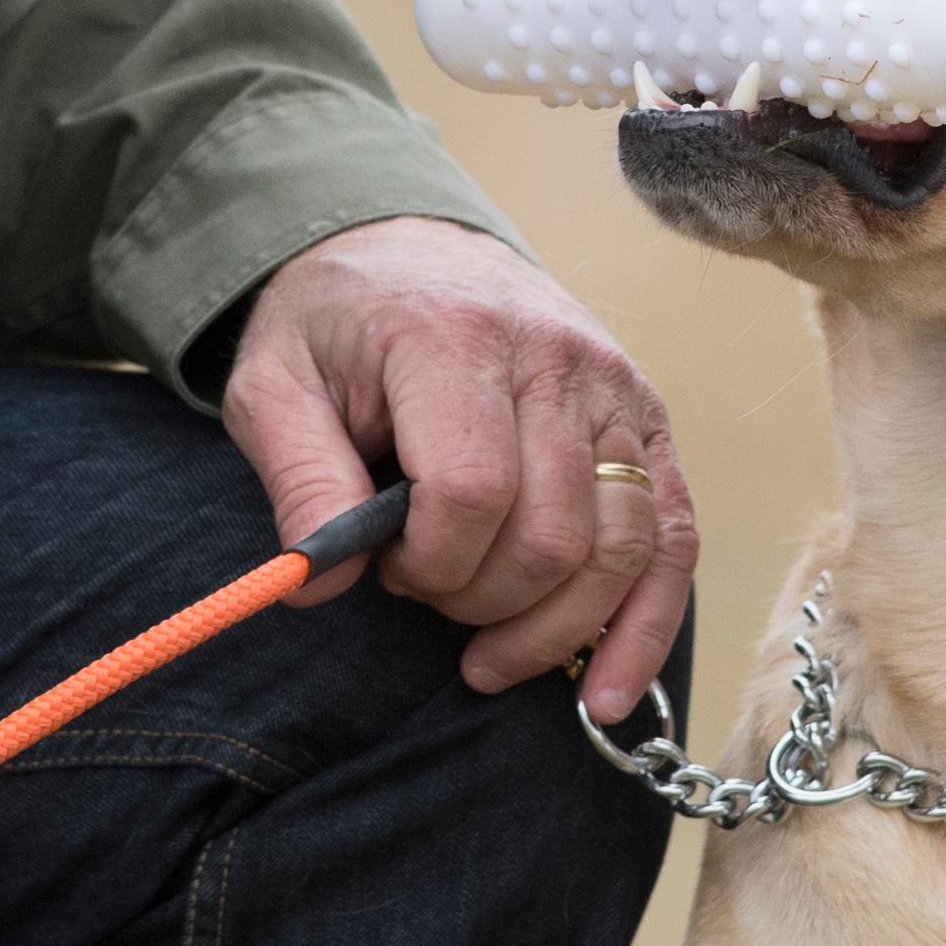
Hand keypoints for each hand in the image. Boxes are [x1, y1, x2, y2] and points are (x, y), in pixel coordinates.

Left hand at [222, 218, 695, 713]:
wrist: (410, 249)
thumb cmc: (338, 327)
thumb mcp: (274, 385)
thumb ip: (297, 481)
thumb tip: (317, 585)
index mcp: (453, 338)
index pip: (470, 490)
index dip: (427, 563)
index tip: (386, 567)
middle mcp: (553, 358)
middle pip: (551, 533)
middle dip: (481, 601)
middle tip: (427, 594)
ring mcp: (614, 388)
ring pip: (619, 548)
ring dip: (553, 629)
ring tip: (488, 654)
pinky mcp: (648, 420)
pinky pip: (672, 538)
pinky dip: (642, 628)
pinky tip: (604, 695)